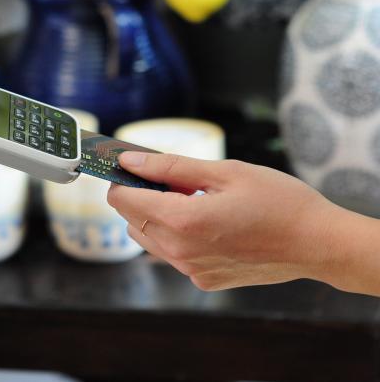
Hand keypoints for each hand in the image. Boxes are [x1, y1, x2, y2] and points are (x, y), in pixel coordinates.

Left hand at [107, 152, 374, 291]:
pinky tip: (207, 221)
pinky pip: (172, 254)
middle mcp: (180, 252)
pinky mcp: (204, 280)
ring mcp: (191, 270)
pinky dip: (176, 235)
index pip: (123, 200)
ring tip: (191, 199)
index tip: (131, 166)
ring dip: (156, 217)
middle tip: (170, 178)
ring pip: (148, 239)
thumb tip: (130, 161)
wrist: (318, 243)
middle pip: (131, 220)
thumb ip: (170, 167)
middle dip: (140, 196)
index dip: (122, 180)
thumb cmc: (279, 201)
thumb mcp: (225, 171)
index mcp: (184, 221)